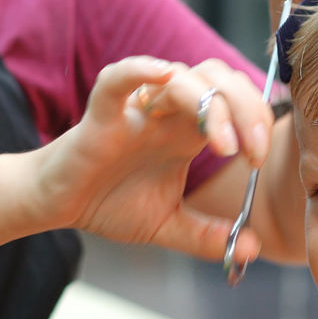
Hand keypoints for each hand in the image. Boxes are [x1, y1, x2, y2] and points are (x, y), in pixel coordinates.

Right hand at [35, 56, 273, 264]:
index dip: (256, 121)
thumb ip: (208, 236)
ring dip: (211, 105)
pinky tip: (163, 74)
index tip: (259, 159)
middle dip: (246, 109)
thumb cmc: (110, 203)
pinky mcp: (102, 115)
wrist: (58, 206)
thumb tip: (251, 248)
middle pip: (218, 80)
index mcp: (189, 131)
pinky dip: (140, 70)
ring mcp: (136, 110)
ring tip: (224, 145)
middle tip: (253, 150)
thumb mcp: (168, 226)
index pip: (236, 102)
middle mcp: (168, 113)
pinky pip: (118, 80)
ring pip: (182, 78)